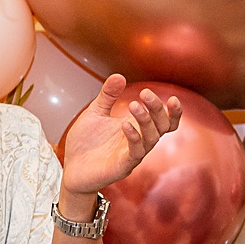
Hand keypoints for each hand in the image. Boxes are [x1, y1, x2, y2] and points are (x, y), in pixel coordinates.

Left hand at [59, 76, 182, 194]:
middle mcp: (139, 142)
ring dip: (145, 121)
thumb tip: (119, 75)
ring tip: (134, 105)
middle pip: (161, 127)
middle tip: (145, 93)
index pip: (164, 122)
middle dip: (157, 109)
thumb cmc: (85, 143)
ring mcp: (132, 155)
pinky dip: (133, 137)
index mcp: (137, 128)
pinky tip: (124, 125)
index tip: (172, 98)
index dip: (173, 113)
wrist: (71, 168)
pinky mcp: (122, 167)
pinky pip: (134, 153)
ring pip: (151, 139)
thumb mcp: (95, 113)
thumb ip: (107, 96)